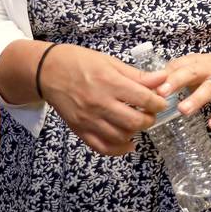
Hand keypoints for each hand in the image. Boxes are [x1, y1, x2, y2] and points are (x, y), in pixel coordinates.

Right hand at [39, 44, 168, 155]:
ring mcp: (88, 119)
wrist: (48, 71)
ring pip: (120, 136)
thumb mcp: (110, 62)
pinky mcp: (80, 130)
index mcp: (109, 83)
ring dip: (135, 132)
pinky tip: (128, 143)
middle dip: (149, 120)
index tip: (161, 102)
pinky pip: (102, 147)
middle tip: (151, 114)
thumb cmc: (79, 62)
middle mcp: (99, 104)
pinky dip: (118, 149)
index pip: (143, 99)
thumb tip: (162, 78)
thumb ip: (137, 75)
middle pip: (134, 121)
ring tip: (137, 123)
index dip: (158, 103)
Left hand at [157, 48, 210, 131]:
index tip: (146, 86)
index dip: (161, 76)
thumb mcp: (196, 67)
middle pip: (190, 72)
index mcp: (194, 62)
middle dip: (175, 82)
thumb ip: (176, 75)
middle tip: (161, 93)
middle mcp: (207, 68)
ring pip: (209, 88)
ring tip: (183, 110)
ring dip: (196, 99)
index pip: (175, 66)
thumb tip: (150, 87)